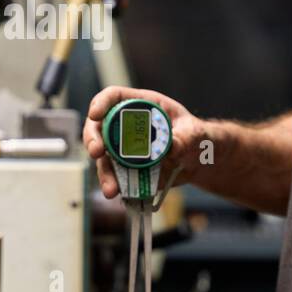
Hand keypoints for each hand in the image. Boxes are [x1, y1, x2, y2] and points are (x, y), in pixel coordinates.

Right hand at [83, 87, 205, 198]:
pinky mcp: (127, 168)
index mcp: (141, 105)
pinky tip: (116, 193)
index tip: (95, 114)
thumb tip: (173, 147)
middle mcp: (126, 125)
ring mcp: (124, 148)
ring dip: (104, 172)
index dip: (101, 103)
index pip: (114, 97)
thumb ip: (186, 137)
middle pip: (99, 127)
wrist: (197, 161)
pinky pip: (115, 176)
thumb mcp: (194, 133)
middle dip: (93, 139)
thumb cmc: (194, 136)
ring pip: (104, 157)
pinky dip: (114, 185)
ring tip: (110, 188)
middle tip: (97, 152)